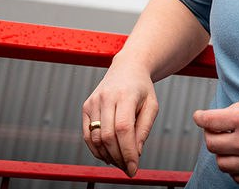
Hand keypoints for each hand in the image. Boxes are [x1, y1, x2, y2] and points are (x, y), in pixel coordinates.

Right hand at [82, 59, 158, 176]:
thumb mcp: (152, 106)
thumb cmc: (142, 89)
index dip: (128, 152)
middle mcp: (106, 97)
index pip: (124, 129)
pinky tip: (107, 156)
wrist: (127, 69)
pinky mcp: (86, 107)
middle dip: (118, 157)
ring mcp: (94, 102)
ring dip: (107, 156)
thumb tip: (136, 153)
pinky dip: (95, 149)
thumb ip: (144, 129)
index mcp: (126, 95)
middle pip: (108, 136)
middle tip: (127, 168)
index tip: (133, 169)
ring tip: (119, 162)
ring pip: (95, 138)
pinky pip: (87, 134)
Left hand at [193, 94, 238, 184]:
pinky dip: (236, 167)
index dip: (200, 118)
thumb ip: (238, 109)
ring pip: (221, 163)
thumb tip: (217, 118)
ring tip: (234, 145)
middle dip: (211, 136)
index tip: (199, 117)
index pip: (209, 121)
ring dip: (223, 153)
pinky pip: (236, 177)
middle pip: (211, 144)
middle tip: (218, 131)